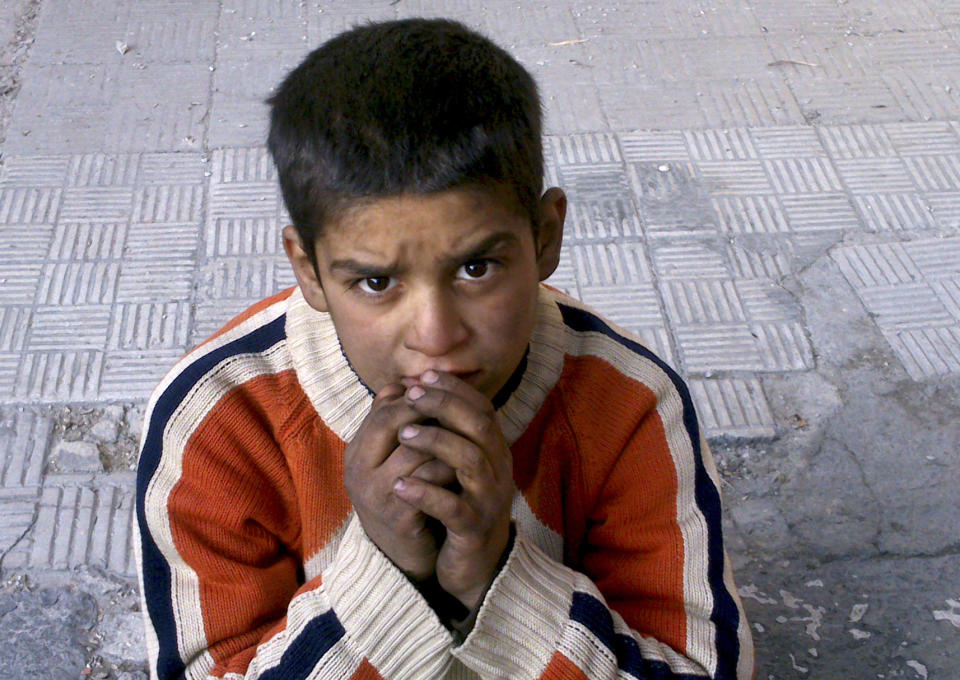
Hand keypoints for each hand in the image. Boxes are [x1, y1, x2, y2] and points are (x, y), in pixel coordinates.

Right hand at [343, 383, 455, 580]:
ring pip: (415, 450)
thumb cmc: (404, 498)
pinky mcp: (398, 518)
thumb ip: (396, 421)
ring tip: (468, 435)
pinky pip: (429, 482)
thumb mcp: (393, 458)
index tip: (445, 392)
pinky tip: (465, 468)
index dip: (418, 396)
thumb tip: (404, 381)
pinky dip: (450, 471)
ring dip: (445, 440)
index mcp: (357, 452)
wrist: (404, 557)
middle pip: (392, 422)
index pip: (383, 408)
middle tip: (458, 409)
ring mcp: (376, 496)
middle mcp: (358, 472)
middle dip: (430, 411)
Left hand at [392, 371, 513, 609]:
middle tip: (412, 397)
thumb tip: (412, 389)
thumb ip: (446, 433)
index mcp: (494, 452)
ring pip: (469, 460)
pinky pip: (453, 507)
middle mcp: (498, 471)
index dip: (453, 390)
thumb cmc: (461, 509)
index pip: (482, 408)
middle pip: (479, 425)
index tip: (423, 378)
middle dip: (444, 406)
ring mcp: (488, 500)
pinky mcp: (473, 530)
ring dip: (435, 442)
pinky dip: (426, 493)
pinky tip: (401, 485)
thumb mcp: (457, 468)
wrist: (478, 567)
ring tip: (403, 435)